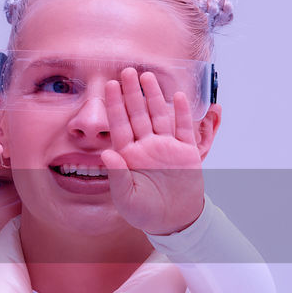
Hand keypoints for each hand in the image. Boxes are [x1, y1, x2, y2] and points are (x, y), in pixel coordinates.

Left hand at [100, 69, 205, 235]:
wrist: (174, 221)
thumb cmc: (145, 213)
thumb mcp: (127, 198)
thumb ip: (117, 176)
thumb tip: (106, 154)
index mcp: (129, 155)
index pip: (119, 125)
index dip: (114, 105)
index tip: (108, 85)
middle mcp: (146, 146)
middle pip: (137, 114)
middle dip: (132, 93)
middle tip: (126, 71)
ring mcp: (166, 147)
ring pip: (158, 116)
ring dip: (153, 96)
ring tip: (147, 76)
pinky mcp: (185, 151)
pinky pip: (183, 128)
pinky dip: (181, 112)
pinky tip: (177, 96)